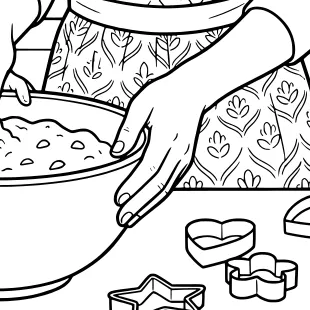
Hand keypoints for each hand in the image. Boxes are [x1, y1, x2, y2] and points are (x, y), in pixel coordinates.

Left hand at [112, 69, 206, 227]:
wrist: (193, 90)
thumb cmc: (164, 94)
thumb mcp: (141, 104)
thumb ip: (129, 130)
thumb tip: (116, 153)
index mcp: (165, 138)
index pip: (148, 169)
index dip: (133, 187)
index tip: (118, 199)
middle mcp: (178, 153)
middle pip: (158, 186)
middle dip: (139, 205)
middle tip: (122, 219)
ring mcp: (184, 158)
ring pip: (166, 189)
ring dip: (148, 205)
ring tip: (131, 219)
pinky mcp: (185, 160)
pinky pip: (171, 183)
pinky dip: (158, 197)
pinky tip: (146, 204)